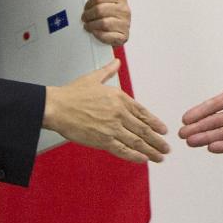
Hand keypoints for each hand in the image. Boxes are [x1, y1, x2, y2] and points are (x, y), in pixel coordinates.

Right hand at [42, 59, 168, 163]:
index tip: (163, 130)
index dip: (155, 123)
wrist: (57, 107)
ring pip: (136, 141)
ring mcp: (112, 128)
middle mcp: (119, 113)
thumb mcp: (93, 78)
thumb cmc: (72, 94)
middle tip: (166, 147)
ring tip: (159, 156)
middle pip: (143, 129)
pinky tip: (143, 159)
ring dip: (151, 150)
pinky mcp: (102, 140)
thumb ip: (108, 71)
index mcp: (119, 98)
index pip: (143, 113)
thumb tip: (116, 62)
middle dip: (157, 140)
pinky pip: (122, 150)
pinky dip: (134, 156)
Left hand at [81, 0, 130, 45]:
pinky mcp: (123, 37)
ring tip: (88, 26)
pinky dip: (99, 35)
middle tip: (84, 18)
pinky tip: (96, 33)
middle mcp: (126, 10)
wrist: (114, 30)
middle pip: (100, 10)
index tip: (86, 7)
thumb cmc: (106, 11)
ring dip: (92, 25)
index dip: (88, 3)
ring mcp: (126, 24)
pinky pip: (108, 36)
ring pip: (103, 23)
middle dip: (88, 15)